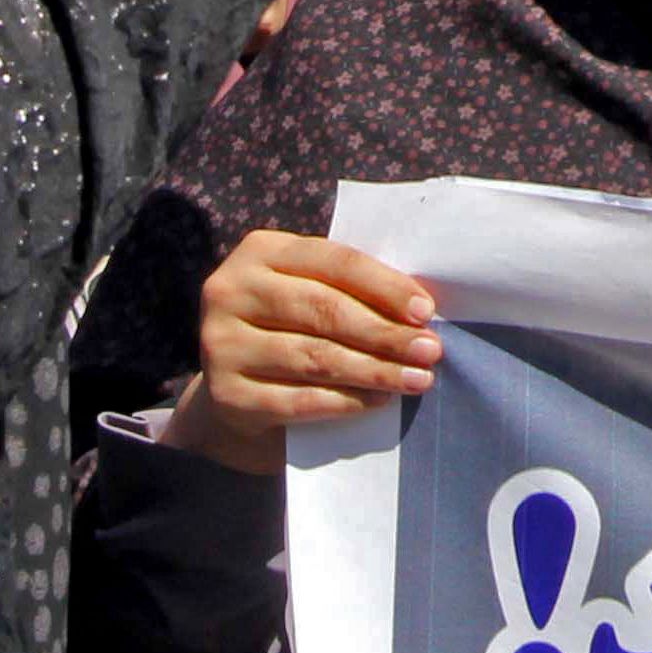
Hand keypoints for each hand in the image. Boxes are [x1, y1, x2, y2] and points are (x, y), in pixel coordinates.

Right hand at [166, 231, 442, 475]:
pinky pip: (299, 400)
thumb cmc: (289, 326)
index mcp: (260, 251)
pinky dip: (346, 401)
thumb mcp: (310, 290)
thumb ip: (351, 289)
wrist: (234, 388)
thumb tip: (419, 309)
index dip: (384, 286)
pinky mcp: (226, 394)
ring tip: (416, 378)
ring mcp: (221, 344)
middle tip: (430, 350)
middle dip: (385, 333)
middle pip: (325, 311)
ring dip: (375, 370)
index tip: (426, 311)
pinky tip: (379, 400)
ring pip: (315, 357)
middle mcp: (231, 291)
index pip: (334, 262)